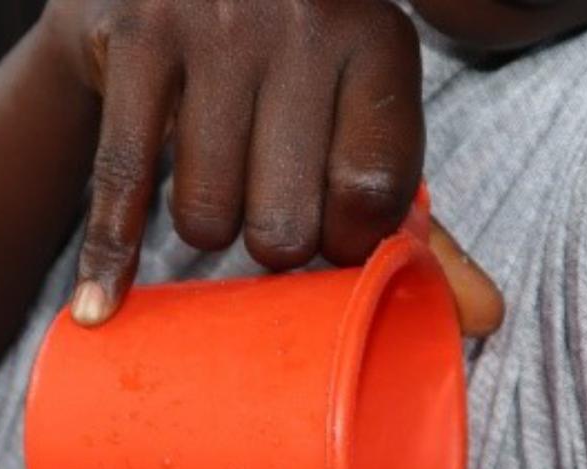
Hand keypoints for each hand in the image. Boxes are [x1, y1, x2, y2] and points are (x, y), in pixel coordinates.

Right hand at [41, 0, 501, 335]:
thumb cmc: (289, 67)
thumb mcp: (361, 118)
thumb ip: (415, 218)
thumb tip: (483, 320)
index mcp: (378, 38)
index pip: (371, 196)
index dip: (347, 242)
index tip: (330, 236)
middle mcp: (303, 18)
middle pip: (283, 226)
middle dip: (272, 243)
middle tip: (265, 202)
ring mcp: (214, 25)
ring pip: (204, 217)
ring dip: (206, 226)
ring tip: (217, 173)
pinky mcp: (136, 38)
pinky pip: (123, 181)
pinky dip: (111, 255)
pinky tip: (103, 307)